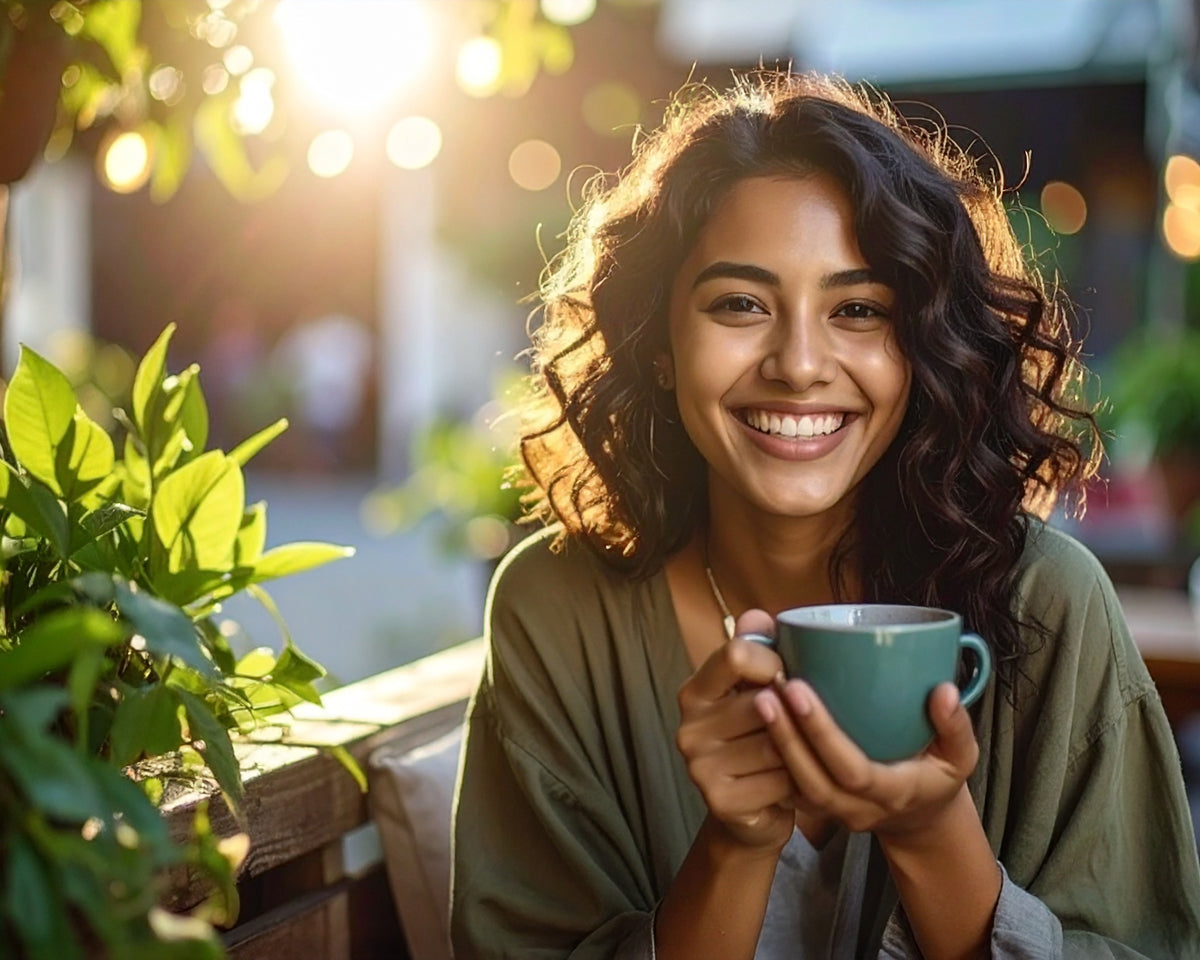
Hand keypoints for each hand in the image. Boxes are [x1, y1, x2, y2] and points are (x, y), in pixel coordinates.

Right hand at [675, 611, 794, 853]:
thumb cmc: (760, 738)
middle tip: (803, 722)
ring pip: (777, 745)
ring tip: (804, 752)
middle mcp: (687, 727)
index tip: (788, 676)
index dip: (774, 662)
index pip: (737, 655)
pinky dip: (799, 782)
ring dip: (802, 750)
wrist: (754, 810)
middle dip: (794, 713)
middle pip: (764, 704)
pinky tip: (797, 781)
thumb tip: (757, 615)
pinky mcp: (720, 801)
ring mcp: (699, 767)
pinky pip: (781, 781)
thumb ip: (757, 647)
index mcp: (695, 691)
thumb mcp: (756, 689)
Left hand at [753, 676, 979, 843]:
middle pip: (813, 780)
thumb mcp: (961, 756)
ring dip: (774, 742)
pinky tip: (754, 716)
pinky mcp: (813, 805)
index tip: (798, 690)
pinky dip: (768, 753)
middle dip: (787, 735)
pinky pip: (785, 786)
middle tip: (768, 690)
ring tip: (757, 697)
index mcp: (894, 794)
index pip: (852, 771)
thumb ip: (956, 726)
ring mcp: (832, 812)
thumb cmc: (938, 776)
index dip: (822, 733)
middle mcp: (858, 808)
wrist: (918, 816)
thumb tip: (944, 691)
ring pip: (794, 786)